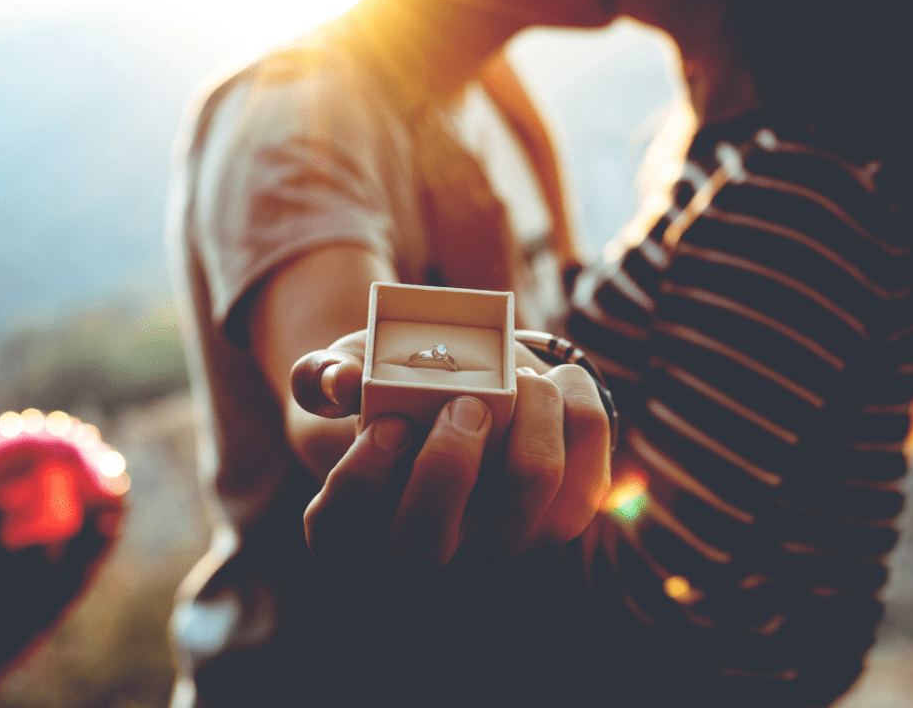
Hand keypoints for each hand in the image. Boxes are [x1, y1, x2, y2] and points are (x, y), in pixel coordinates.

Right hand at [290, 333, 610, 569]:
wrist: (476, 376)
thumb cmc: (403, 378)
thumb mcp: (355, 363)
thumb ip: (326, 372)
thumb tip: (340, 380)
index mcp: (367, 503)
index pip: (336, 530)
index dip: (359, 482)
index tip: (389, 421)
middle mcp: (432, 532)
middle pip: (421, 550)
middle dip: (445, 472)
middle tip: (465, 405)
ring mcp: (497, 530)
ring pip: (520, 529)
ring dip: (529, 439)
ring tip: (522, 379)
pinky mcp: (561, 509)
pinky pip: (586, 486)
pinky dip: (581, 418)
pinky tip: (561, 377)